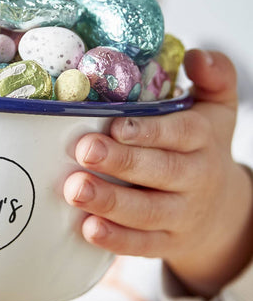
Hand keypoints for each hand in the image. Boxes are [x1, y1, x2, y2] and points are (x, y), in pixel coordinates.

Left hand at [63, 49, 252, 297]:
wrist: (224, 208)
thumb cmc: (204, 146)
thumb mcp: (216, 108)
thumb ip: (215, 77)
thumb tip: (197, 55)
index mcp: (202, 139)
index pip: (180, 133)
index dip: (149, 131)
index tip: (115, 125)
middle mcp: (195, 177)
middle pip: (160, 172)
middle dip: (121, 162)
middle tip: (84, 150)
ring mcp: (182, 214)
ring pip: (147, 211)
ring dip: (110, 202)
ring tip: (75, 189)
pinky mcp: (168, 242)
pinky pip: (143, 245)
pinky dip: (116, 240)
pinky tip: (88, 228)